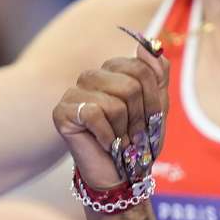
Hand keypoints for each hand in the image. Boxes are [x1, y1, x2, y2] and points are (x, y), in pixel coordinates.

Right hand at [53, 38, 170, 188]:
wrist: (122, 175)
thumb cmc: (138, 140)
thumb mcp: (158, 104)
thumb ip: (157, 73)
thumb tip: (148, 44)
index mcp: (114, 70)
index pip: (142, 69)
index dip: (152, 99)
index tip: (149, 119)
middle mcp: (91, 76)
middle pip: (131, 85)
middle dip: (140, 117)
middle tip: (134, 135)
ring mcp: (74, 93)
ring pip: (114, 102)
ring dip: (124, 129)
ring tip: (120, 141)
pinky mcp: (61, 112)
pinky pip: (94, 115)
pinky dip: (108, 136)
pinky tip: (105, 144)